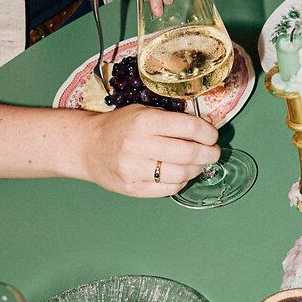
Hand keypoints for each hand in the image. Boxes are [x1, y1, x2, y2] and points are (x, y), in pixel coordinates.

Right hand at [74, 104, 220, 197]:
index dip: (208, 133)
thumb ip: (171, 120)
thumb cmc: (120, 127)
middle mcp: (138, 145)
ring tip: (200, 164)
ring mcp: (134, 169)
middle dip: (209, 153)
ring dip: (197, 169)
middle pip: (188, 153)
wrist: (87, 147)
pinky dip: (181, 182)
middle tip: (214, 152)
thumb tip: (206, 127)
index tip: (213, 136)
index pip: (188, 127)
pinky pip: (167, 189)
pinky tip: (182, 174)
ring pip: (181, 174)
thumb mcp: (143, 112)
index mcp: (144, 122)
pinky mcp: (132, 188)